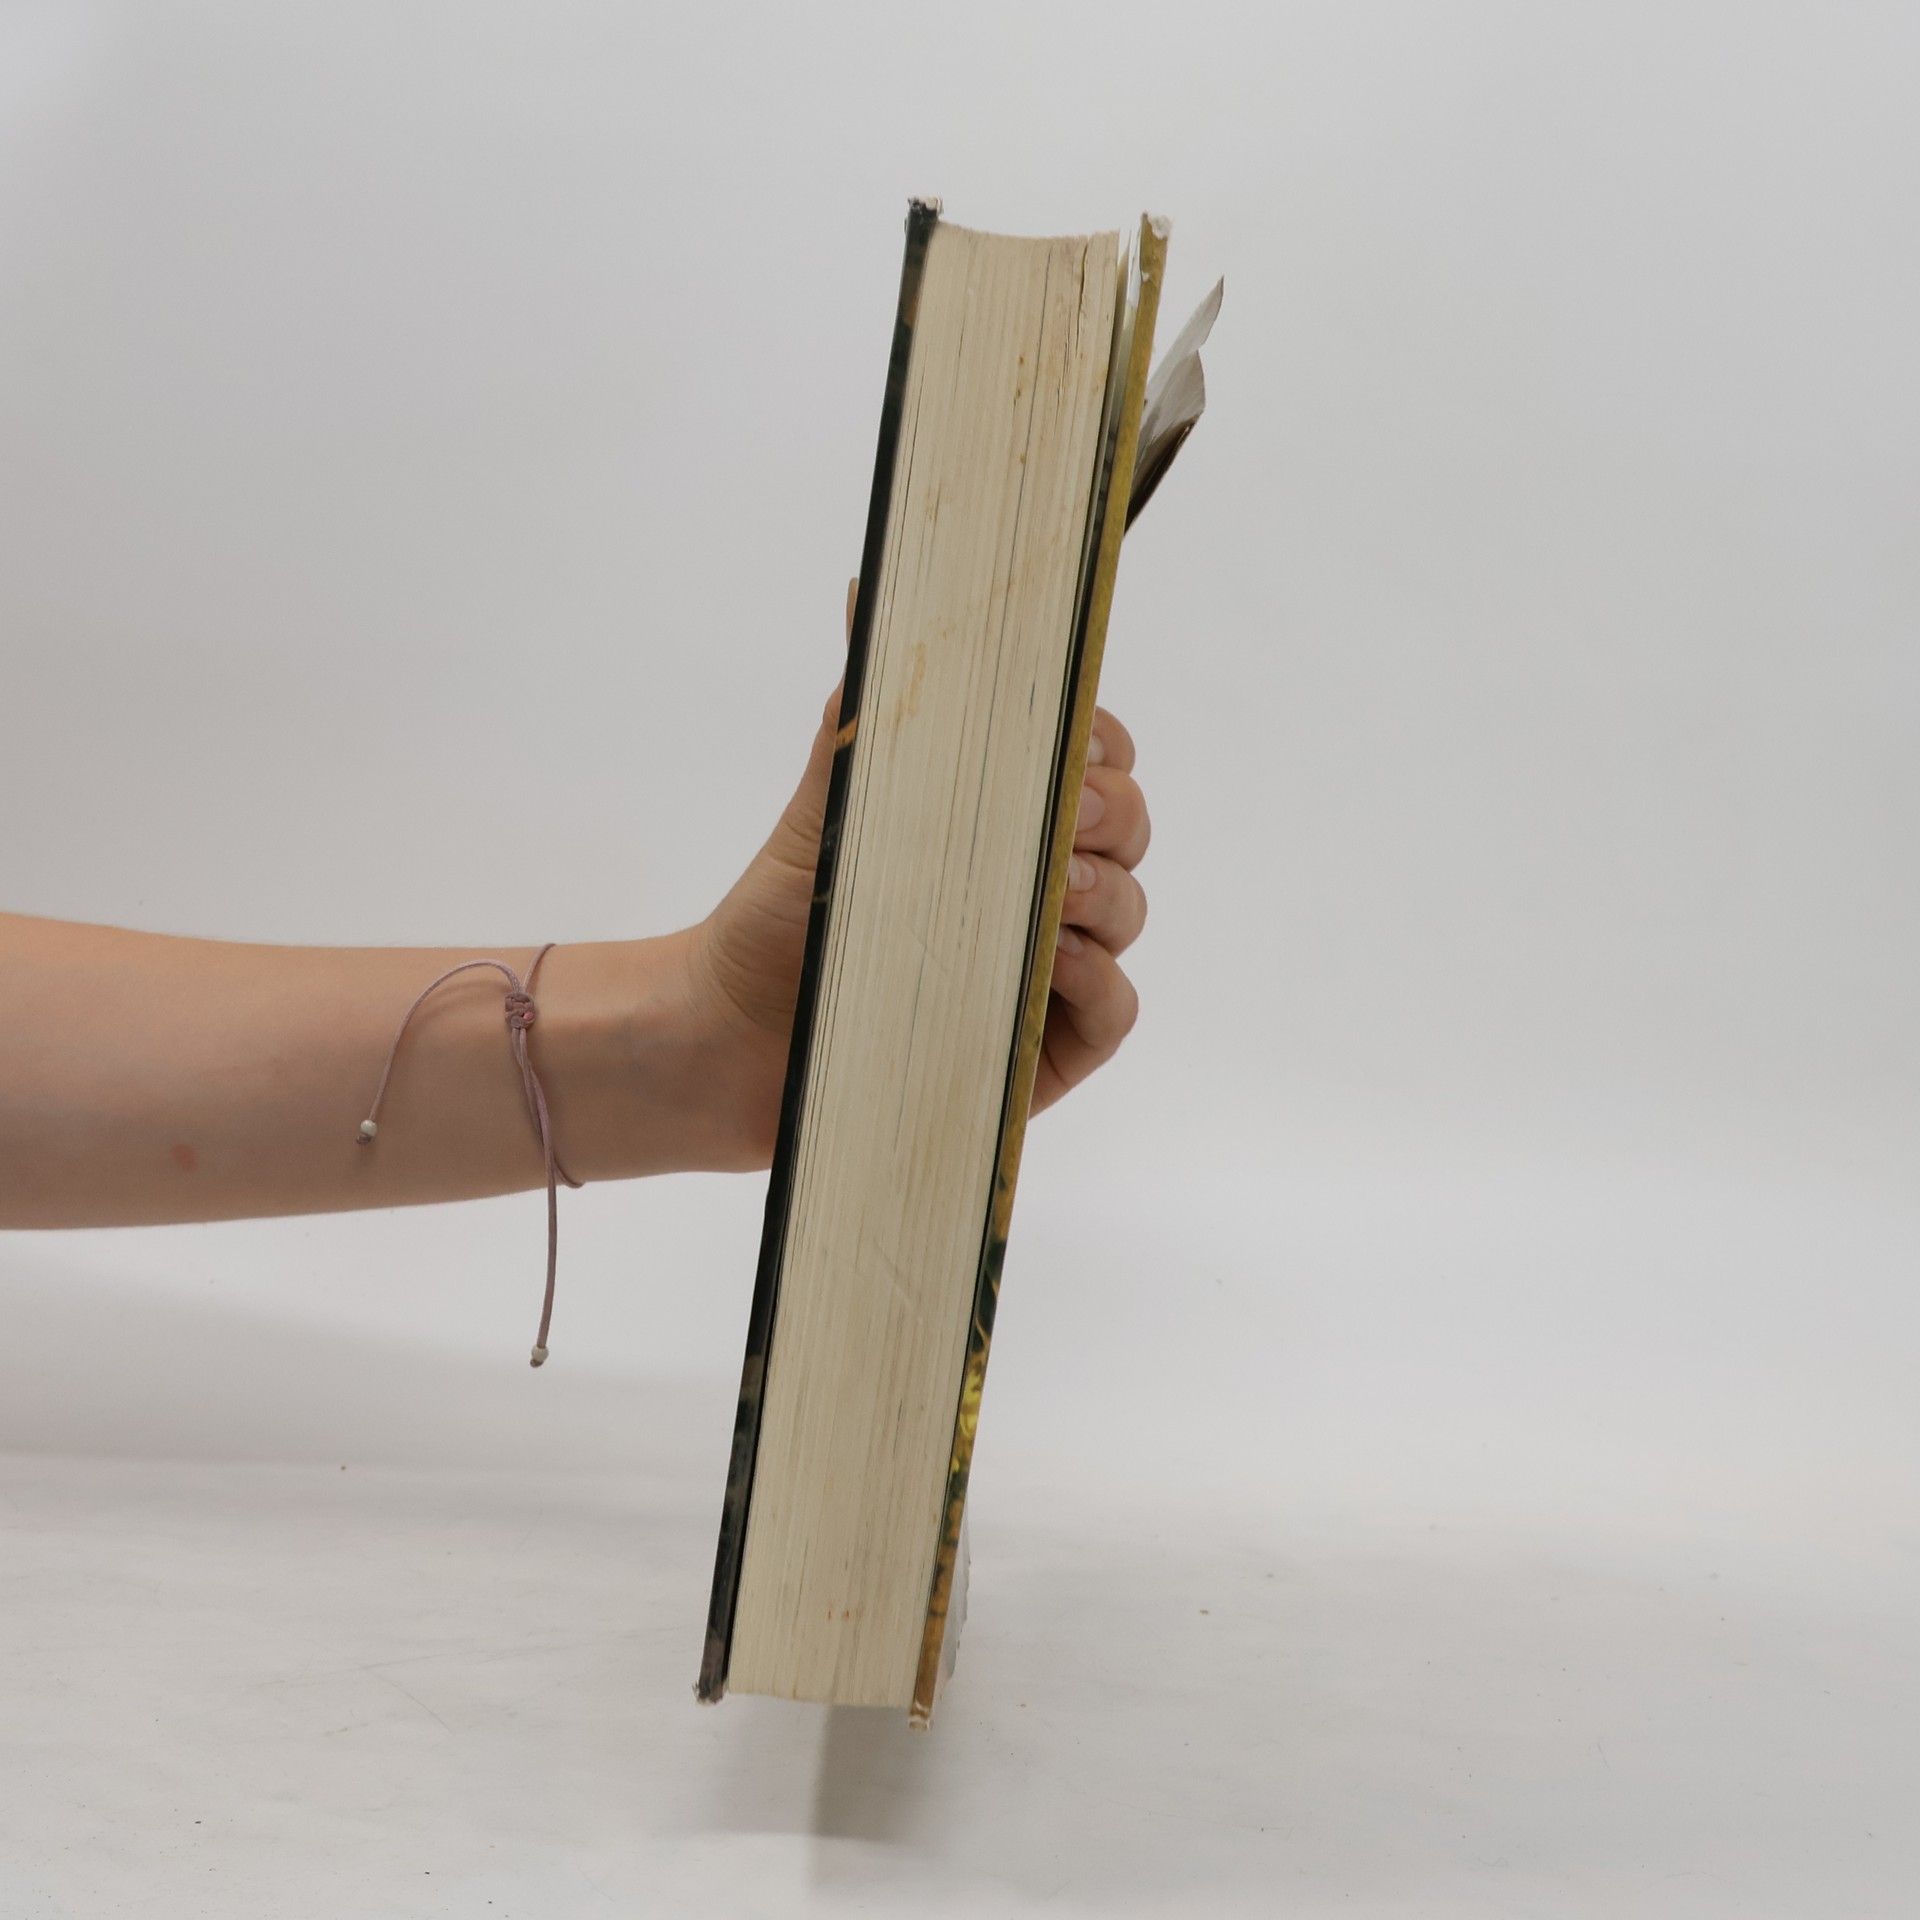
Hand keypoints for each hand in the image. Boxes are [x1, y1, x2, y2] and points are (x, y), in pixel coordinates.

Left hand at [686, 585, 1149, 1164]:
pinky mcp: (1044, 1047)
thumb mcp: (824, 808)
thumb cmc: (783, 916)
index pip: (1089, 759)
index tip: (1070, 735)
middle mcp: (1034, 886)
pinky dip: (1098, 979)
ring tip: (1049, 891)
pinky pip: (1114, 1009)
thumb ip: (862, 717)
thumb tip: (867, 598)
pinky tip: (1049, 960)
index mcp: (997, 818)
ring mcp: (1046, 967)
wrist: (730, 1035)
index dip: (1095, 740)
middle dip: (1110, 810)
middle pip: (1126, 828)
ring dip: (1104, 891)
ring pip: (1128, 909)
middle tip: (1065, 814)